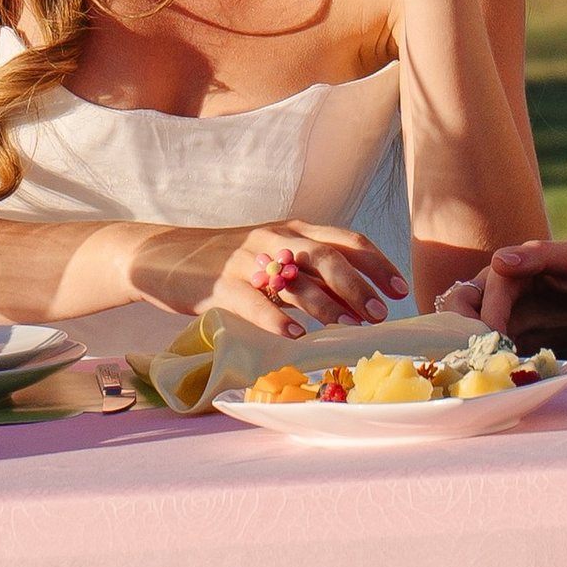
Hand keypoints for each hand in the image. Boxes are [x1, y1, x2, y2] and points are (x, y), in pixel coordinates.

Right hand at [145, 219, 399, 336]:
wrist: (165, 257)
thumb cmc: (227, 261)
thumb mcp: (272, 254)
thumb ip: (308, 271)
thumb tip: (354, 300)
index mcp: (292, 229)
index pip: (346, 239)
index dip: (377, 263)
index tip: (401, 289)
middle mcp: (274, 239)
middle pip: (327, 256)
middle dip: (359, 285)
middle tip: (380, 314)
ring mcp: (247, 261)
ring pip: (295, 280)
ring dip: (327, 305)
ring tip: (349, 327)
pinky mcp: (220, 285)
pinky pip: (254, 303)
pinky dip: (277, 320)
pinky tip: (295, 337)